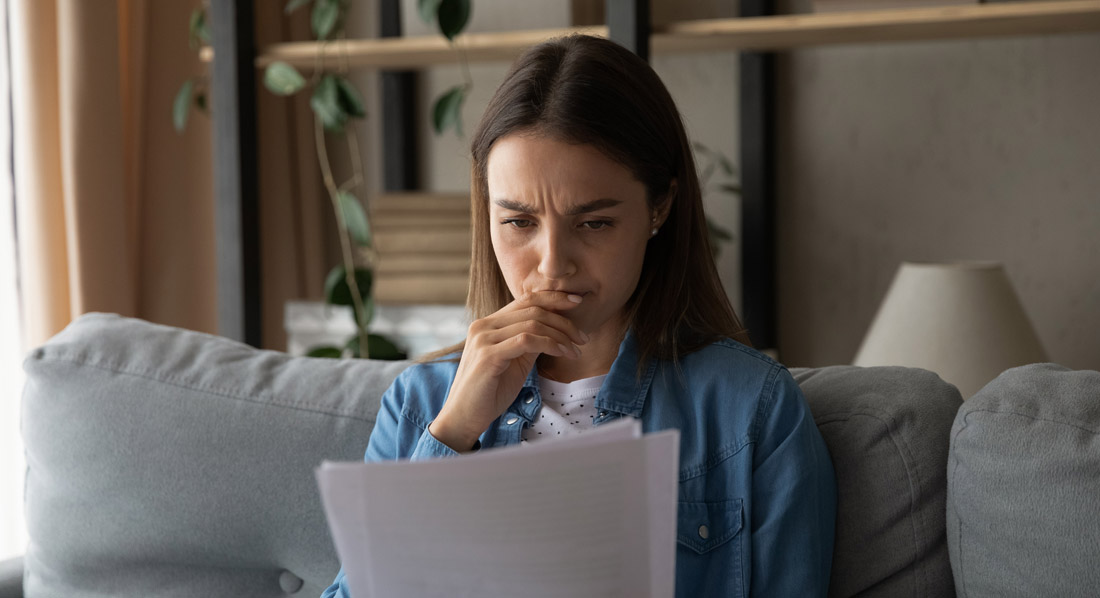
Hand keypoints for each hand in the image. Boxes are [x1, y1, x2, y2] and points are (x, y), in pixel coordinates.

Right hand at [429, 291, 589, 450]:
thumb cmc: (489, 392)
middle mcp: (483, 326)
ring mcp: (484, 339)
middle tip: (583, 337)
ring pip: (532, 323)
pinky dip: (550, 344)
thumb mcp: (514, 361)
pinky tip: (563, 353)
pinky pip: (527, 340)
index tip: (577, 302)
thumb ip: (529, 342)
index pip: (525, 300)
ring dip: (561, 335)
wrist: (463, 417)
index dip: (553, 298)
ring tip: (576, 350)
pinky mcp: (488, 355)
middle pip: (532, 309)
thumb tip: (555, 329)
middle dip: (564, 321)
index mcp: (488, 324)